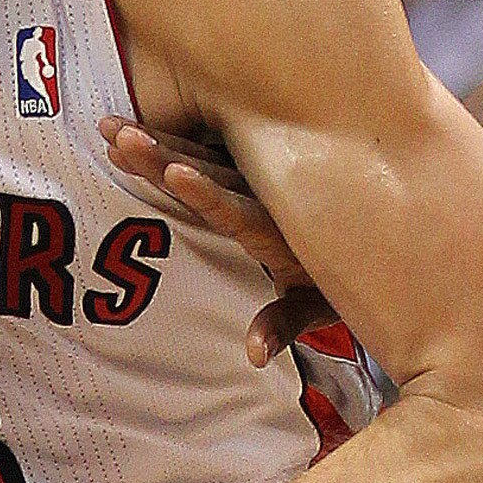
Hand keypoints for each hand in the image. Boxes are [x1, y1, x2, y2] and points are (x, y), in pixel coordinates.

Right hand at [97, 115, 337, 367]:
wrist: (372, 235)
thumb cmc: (337, 276)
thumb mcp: (317, 307)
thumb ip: (284, 325)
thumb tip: (255, 354)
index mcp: (274, 230)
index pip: (234, 209)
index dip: (204, 192)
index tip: (175, 174)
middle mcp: (260, 194)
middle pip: (205, 173)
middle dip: (159, 155)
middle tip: (117, 139)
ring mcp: (250, 177)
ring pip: (198, 155)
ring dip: (154, 143)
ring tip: (111, 130)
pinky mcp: (243, 168)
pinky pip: (203, 151)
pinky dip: (169, 142)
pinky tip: (133, 129)